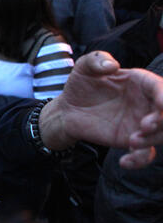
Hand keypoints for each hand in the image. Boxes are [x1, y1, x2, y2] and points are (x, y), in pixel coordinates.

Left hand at [40, 52, 162, 168]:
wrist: (69, 109)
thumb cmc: (81, 84)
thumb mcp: (84, 67)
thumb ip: (96, 59)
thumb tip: (113, 65)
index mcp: (141, 82)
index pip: (160, 88)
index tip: (162, 104)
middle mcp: (147, 103)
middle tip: (145, 125)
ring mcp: (142, 123)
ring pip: (161, 135)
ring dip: (152, 140)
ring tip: (132, 141)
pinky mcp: (132, 140)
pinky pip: (144, 154)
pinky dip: (139, 160)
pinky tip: (124, 162)